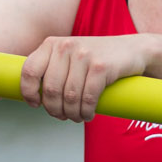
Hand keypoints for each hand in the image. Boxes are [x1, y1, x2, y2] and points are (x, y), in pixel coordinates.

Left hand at [19, 34, 153, 121]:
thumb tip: (35, 96)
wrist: (132, 50)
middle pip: (50, 89)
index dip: (29, 92)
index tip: (36, 104)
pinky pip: (87, 98)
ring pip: (69, 97)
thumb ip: (52, 68)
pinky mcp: (101, 66)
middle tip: (62, 116)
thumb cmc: (96, 59)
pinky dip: (86, 112)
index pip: (29, 71)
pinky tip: (88, 115)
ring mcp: (84, 55)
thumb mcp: (70, 56)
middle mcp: (65, 46)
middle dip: (54, 109)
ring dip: (72, 114)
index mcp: (52, 44)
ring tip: (77, 117)